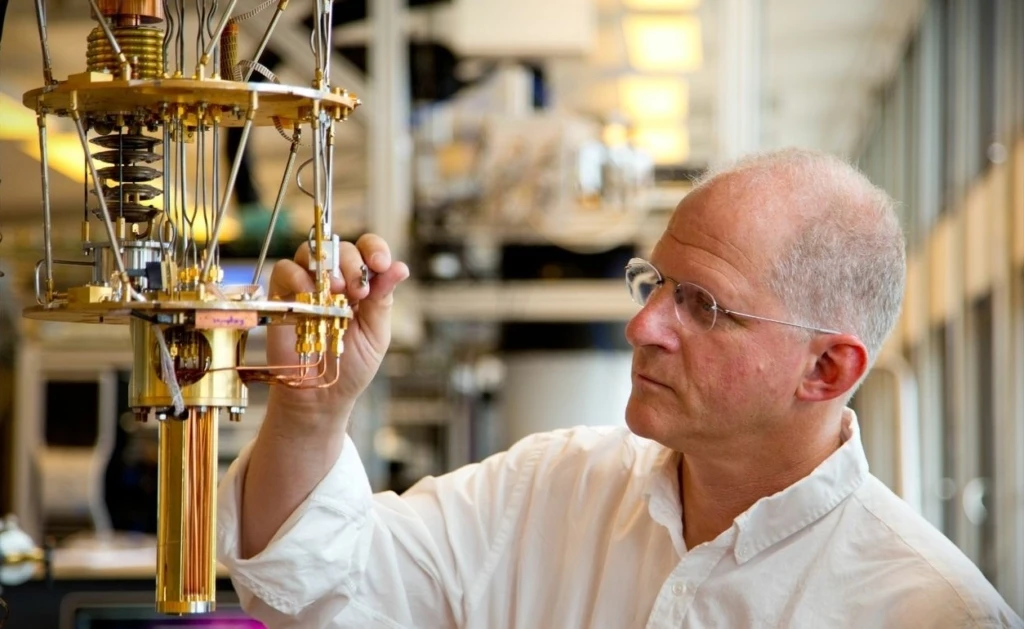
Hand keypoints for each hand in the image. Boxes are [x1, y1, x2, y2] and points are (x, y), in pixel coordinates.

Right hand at [263, 234, 409, 425]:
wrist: (321, 396)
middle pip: (340, 247)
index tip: (381, 264)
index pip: (367, 250)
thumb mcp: (375, 333)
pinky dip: (298, 275)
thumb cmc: (351, 366)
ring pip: (311, 252)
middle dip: (352, 263)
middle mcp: (334, 279)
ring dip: (326, 266)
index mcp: (361, 283)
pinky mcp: (282, 295)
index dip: (375, 249)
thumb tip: (401, 267)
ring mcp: (306, 284)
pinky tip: (311, 293)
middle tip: (358, 291)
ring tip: (336, 291)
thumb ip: (383, 299)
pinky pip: (285, 270)